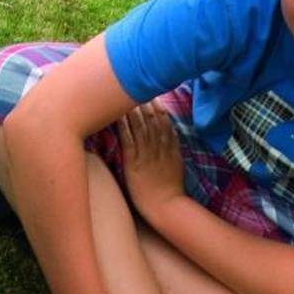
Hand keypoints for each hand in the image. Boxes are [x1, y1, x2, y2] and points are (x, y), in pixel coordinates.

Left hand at [117, 104, 186, 222]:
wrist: (167, 207)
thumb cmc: (170, 190)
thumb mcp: (177, 165)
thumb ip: (173, 149)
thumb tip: (170, 137)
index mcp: (170, 147)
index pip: (164, 121)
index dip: (157, 106)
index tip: (152, 94)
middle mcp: (159, 148)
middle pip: (152, 119)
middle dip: (144, 103)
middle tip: (135, 87)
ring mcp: (146, 155)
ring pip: (140, 126)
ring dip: (132, 110)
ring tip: (124, 96)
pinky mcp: (134, 164)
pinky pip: (128, 141)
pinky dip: (123, 127)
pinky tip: (116, 116)